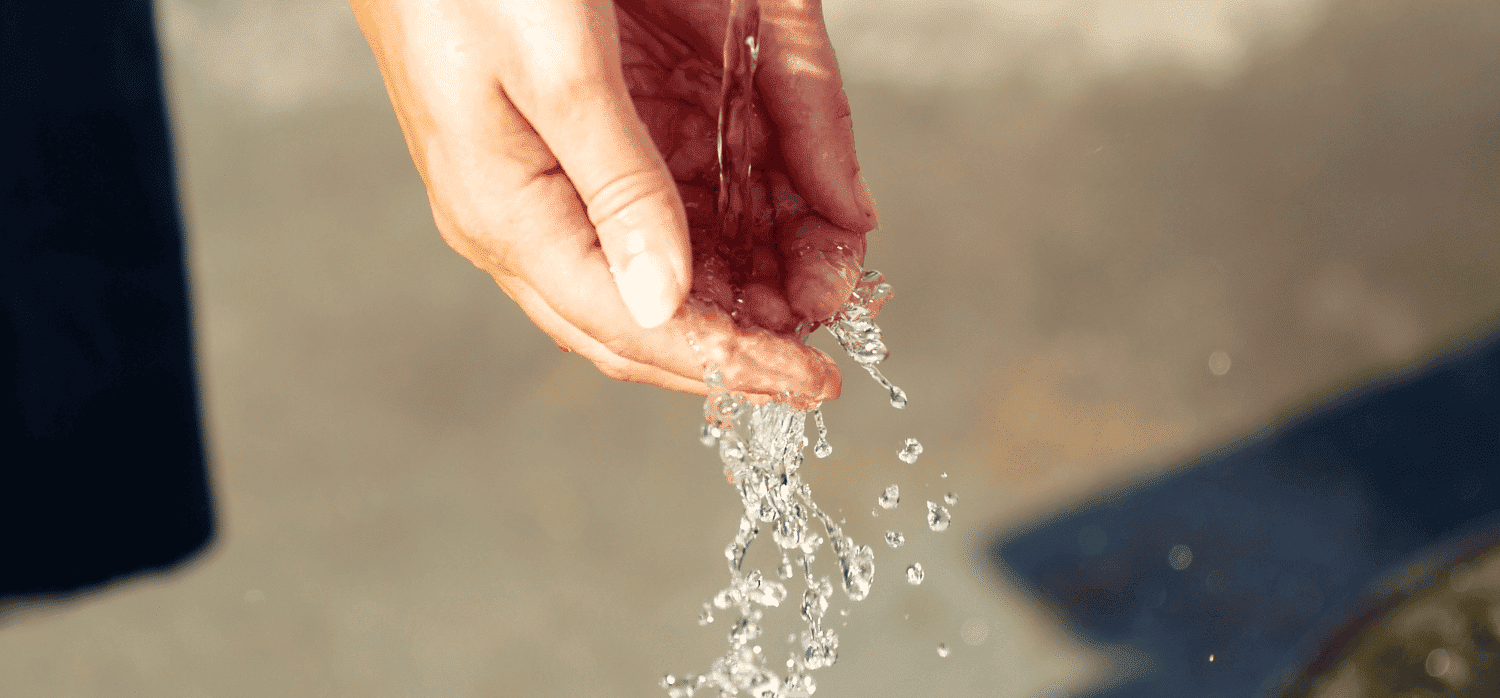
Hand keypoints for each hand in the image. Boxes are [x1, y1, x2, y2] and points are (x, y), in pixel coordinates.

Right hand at [350, 0, 877, 401]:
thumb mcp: (557, 70)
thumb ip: (620, 187)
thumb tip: (667, 305)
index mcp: (508, 215)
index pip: (632, 326)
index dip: (729, 361)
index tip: (809, 381)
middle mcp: (530, 219)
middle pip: (649, 317)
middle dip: (745, 337)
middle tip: (826, 345)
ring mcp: (555, 185)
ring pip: (664, 269)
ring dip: (748, 285)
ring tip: (825, 282)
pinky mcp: (583, 144)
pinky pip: (664, 210)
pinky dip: (731, 228)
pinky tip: (783, 229)